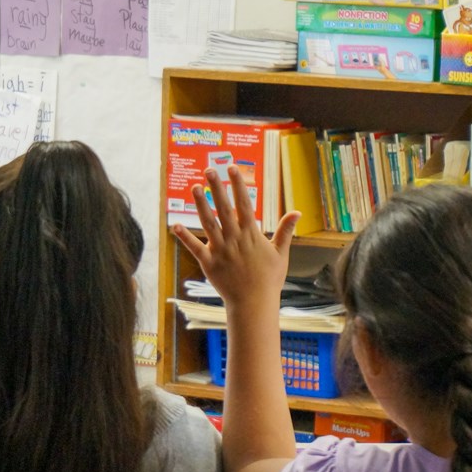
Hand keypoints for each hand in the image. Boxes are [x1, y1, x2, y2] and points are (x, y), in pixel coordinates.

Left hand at [173, 166, 298, 311]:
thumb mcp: (281, 253)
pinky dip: (184, 237)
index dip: (238, 185)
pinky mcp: (208, 263)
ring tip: (193, 187)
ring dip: (200, 205)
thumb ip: (285, 231)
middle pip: (224, 209)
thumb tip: (298, 212)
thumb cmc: (269, 279)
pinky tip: (174, 224)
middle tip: (209, 170)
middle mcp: (235, 239)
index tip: (232, 168)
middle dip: (216, 188)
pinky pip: (194, 248)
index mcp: (251, 235)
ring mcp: (220, 251)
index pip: (244, 204)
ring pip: (208, 224)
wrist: (254, 303)